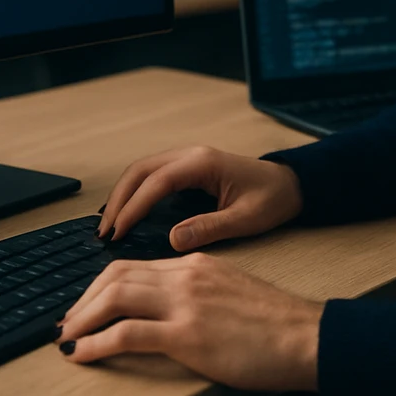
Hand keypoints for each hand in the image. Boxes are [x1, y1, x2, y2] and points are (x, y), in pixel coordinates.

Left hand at [56, 252, 321, 391]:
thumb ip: (200, 294)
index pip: (134, 265)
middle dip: (83, 300)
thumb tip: (170, 312)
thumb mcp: (233, 294)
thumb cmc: (278, 326)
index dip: (101, 286)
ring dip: (82, 319)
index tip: (86, 307)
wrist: (307, 337)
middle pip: (116, 275)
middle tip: (67, 324)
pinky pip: (127, 333)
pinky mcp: (187, 335)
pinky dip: (96, 343)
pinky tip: (81, 354)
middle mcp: (187, 275)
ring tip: (66, 339)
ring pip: (114, 297)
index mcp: (198, 264)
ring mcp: (186, 303)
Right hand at [97, 146, 302, 250]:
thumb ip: (210, 228)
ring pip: (142, 171)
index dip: (133, 207)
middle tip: (104, 232)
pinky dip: (133, 193)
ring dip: (122, 195)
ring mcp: (187, 160)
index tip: (117, 232)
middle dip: (119, 199)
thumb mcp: (246, 219)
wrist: (291, 184)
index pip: (156, 182)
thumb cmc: (273, 199)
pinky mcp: (187, 169)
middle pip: (140, 170)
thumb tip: (172, 240)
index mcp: (203, 163)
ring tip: (108, 226)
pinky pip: (151, 177)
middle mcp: (190, 155)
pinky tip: (126, 215)